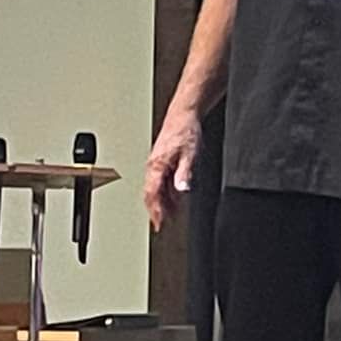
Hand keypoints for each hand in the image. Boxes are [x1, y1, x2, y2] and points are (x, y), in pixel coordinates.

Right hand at [143, 109, 202, 231]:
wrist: (183, 114)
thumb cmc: (185, 130)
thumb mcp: (190, 154)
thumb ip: (184, 173)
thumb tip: (182, 190)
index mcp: (157, 165)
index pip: (152, 194)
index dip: (155, 211)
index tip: (159, 224)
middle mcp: (153, 166)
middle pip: (150, 194)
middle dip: (155, 211)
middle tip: (161, 225)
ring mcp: (156, 163)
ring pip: (155, 189)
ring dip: (161, 203)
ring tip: (169, 216)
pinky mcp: (161, 161)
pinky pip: (159, 181)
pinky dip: (165, 193)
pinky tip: (174, 198)